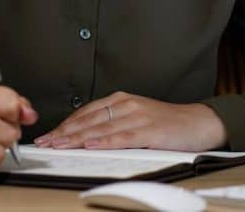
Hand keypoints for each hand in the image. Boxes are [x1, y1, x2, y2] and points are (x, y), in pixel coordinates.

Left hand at [33, 91, 226, 151]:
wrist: (199, 122)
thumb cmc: (167, 123)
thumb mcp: (136, 117)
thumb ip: (114, 123)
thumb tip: (85, 136)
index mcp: (122, 100)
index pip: (86, 112)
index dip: (65, 125)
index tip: (48, 135)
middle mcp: (127, 104)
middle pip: (89, 120)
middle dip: (64, 132)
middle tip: (45, 142)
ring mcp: (138, 116)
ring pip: (101, 128)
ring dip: (77, 138)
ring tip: (59, 145)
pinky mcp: (150, 130)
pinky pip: (122, 137)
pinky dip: (104, 142)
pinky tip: (90, 146)